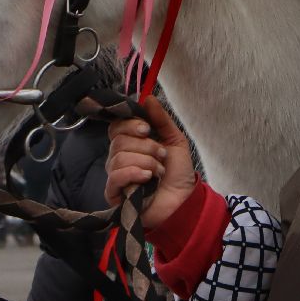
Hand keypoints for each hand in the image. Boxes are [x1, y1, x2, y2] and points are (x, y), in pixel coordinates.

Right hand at [105, 96, 198, 229]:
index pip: (117, 126)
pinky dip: (134, 173)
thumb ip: (161, 119)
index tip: (147, 129)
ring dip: (146, 161)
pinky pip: (116, 176)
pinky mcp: (115, 194)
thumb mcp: (174, 140)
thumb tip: (148, 97)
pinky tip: (148, 178)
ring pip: (119, 157)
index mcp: (130, 144)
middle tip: (161, 155)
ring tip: (159, 171)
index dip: (130, 124)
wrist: (185, 202)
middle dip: (146, 146)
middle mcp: (119, 158)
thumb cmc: (178, 174)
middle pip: (119, 140)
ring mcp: (116, 176)